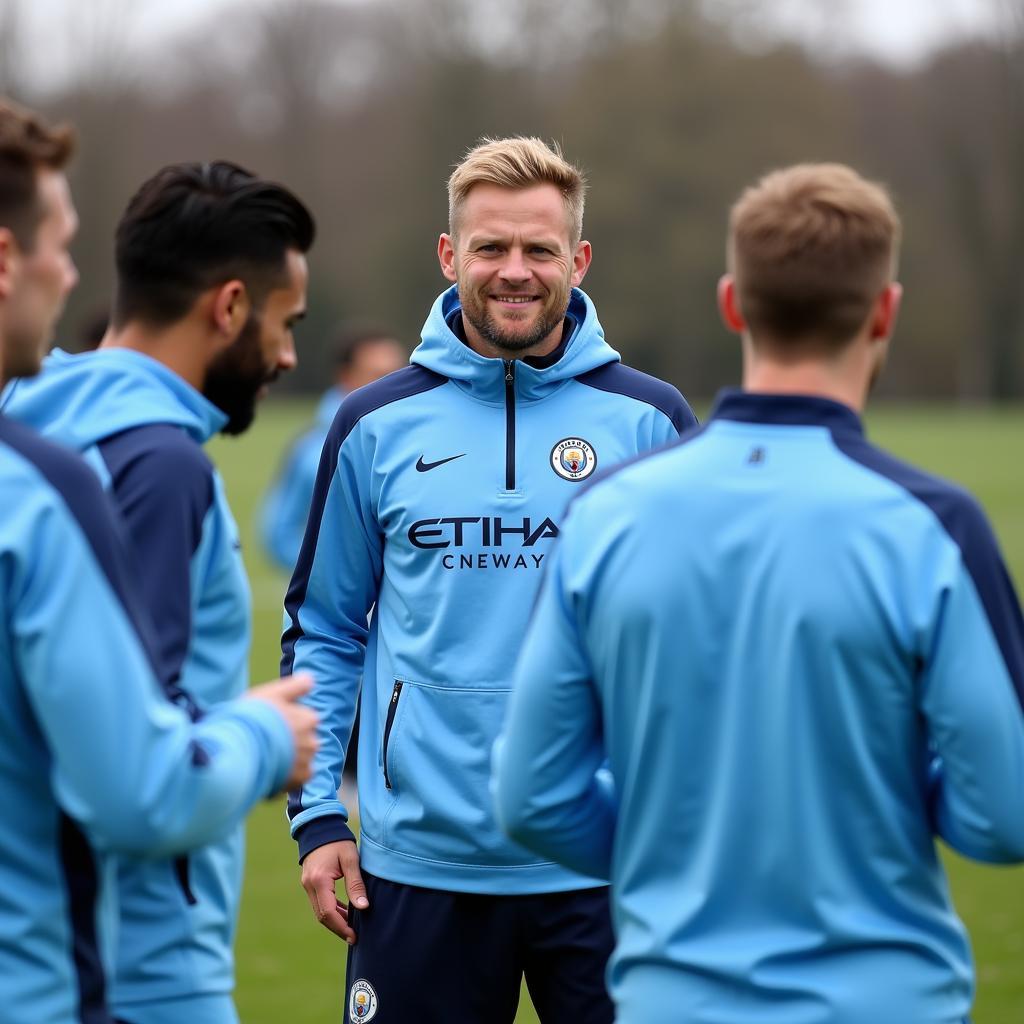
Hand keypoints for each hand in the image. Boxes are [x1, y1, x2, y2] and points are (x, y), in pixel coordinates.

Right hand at [246, 673, 318, 790]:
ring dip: (289, 759)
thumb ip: (296, 686)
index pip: (305, 718)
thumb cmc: (253, 718)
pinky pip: (298, 777)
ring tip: (265, 756)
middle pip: (303, 739)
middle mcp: (313, 739)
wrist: (238, 751)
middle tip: (266, 741)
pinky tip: (271, 769)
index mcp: (309, 718)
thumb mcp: (273, 693)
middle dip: (290, 741)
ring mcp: (307, 760)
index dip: (287, 721)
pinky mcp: (300, 779)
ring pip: (301, 758)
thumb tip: (312, 679)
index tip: (270, 723)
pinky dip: (289, 775)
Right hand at [301, 839, 368, 943]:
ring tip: (352, 928)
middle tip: (354, 937)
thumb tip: (364, 907)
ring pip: (320, 911)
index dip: (341, 927)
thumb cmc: (338, 841)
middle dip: (338, 928)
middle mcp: (310, 885)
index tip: (354, 936)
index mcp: (319, 880)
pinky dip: (331, 910)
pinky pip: (319, 903)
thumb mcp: (351, 859)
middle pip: (322, 916)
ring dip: (335, 921)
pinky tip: (345, 913)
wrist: (320, 828)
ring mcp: (307, 885)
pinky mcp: (310, 883)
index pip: (329, 912)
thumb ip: (356, 884)